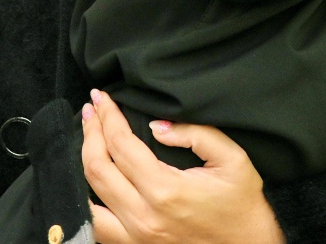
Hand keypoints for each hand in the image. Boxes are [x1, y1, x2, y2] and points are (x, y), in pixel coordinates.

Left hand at [82, 90, 284, 243]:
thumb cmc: (241, 204)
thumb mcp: (232, 159)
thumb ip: (196, 134)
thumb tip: (157, 125)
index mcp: (166, 191)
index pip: (121, 144)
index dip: (107, 116)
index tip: (102, 97)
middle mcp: (144, 217)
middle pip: (97, 167)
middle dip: (91, 131)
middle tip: (92, 109)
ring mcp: (136, 238)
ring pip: (88, 199)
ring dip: (84, 163)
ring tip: (88, 138)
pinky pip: (97, 227)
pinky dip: (87, 201)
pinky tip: (91, 180)